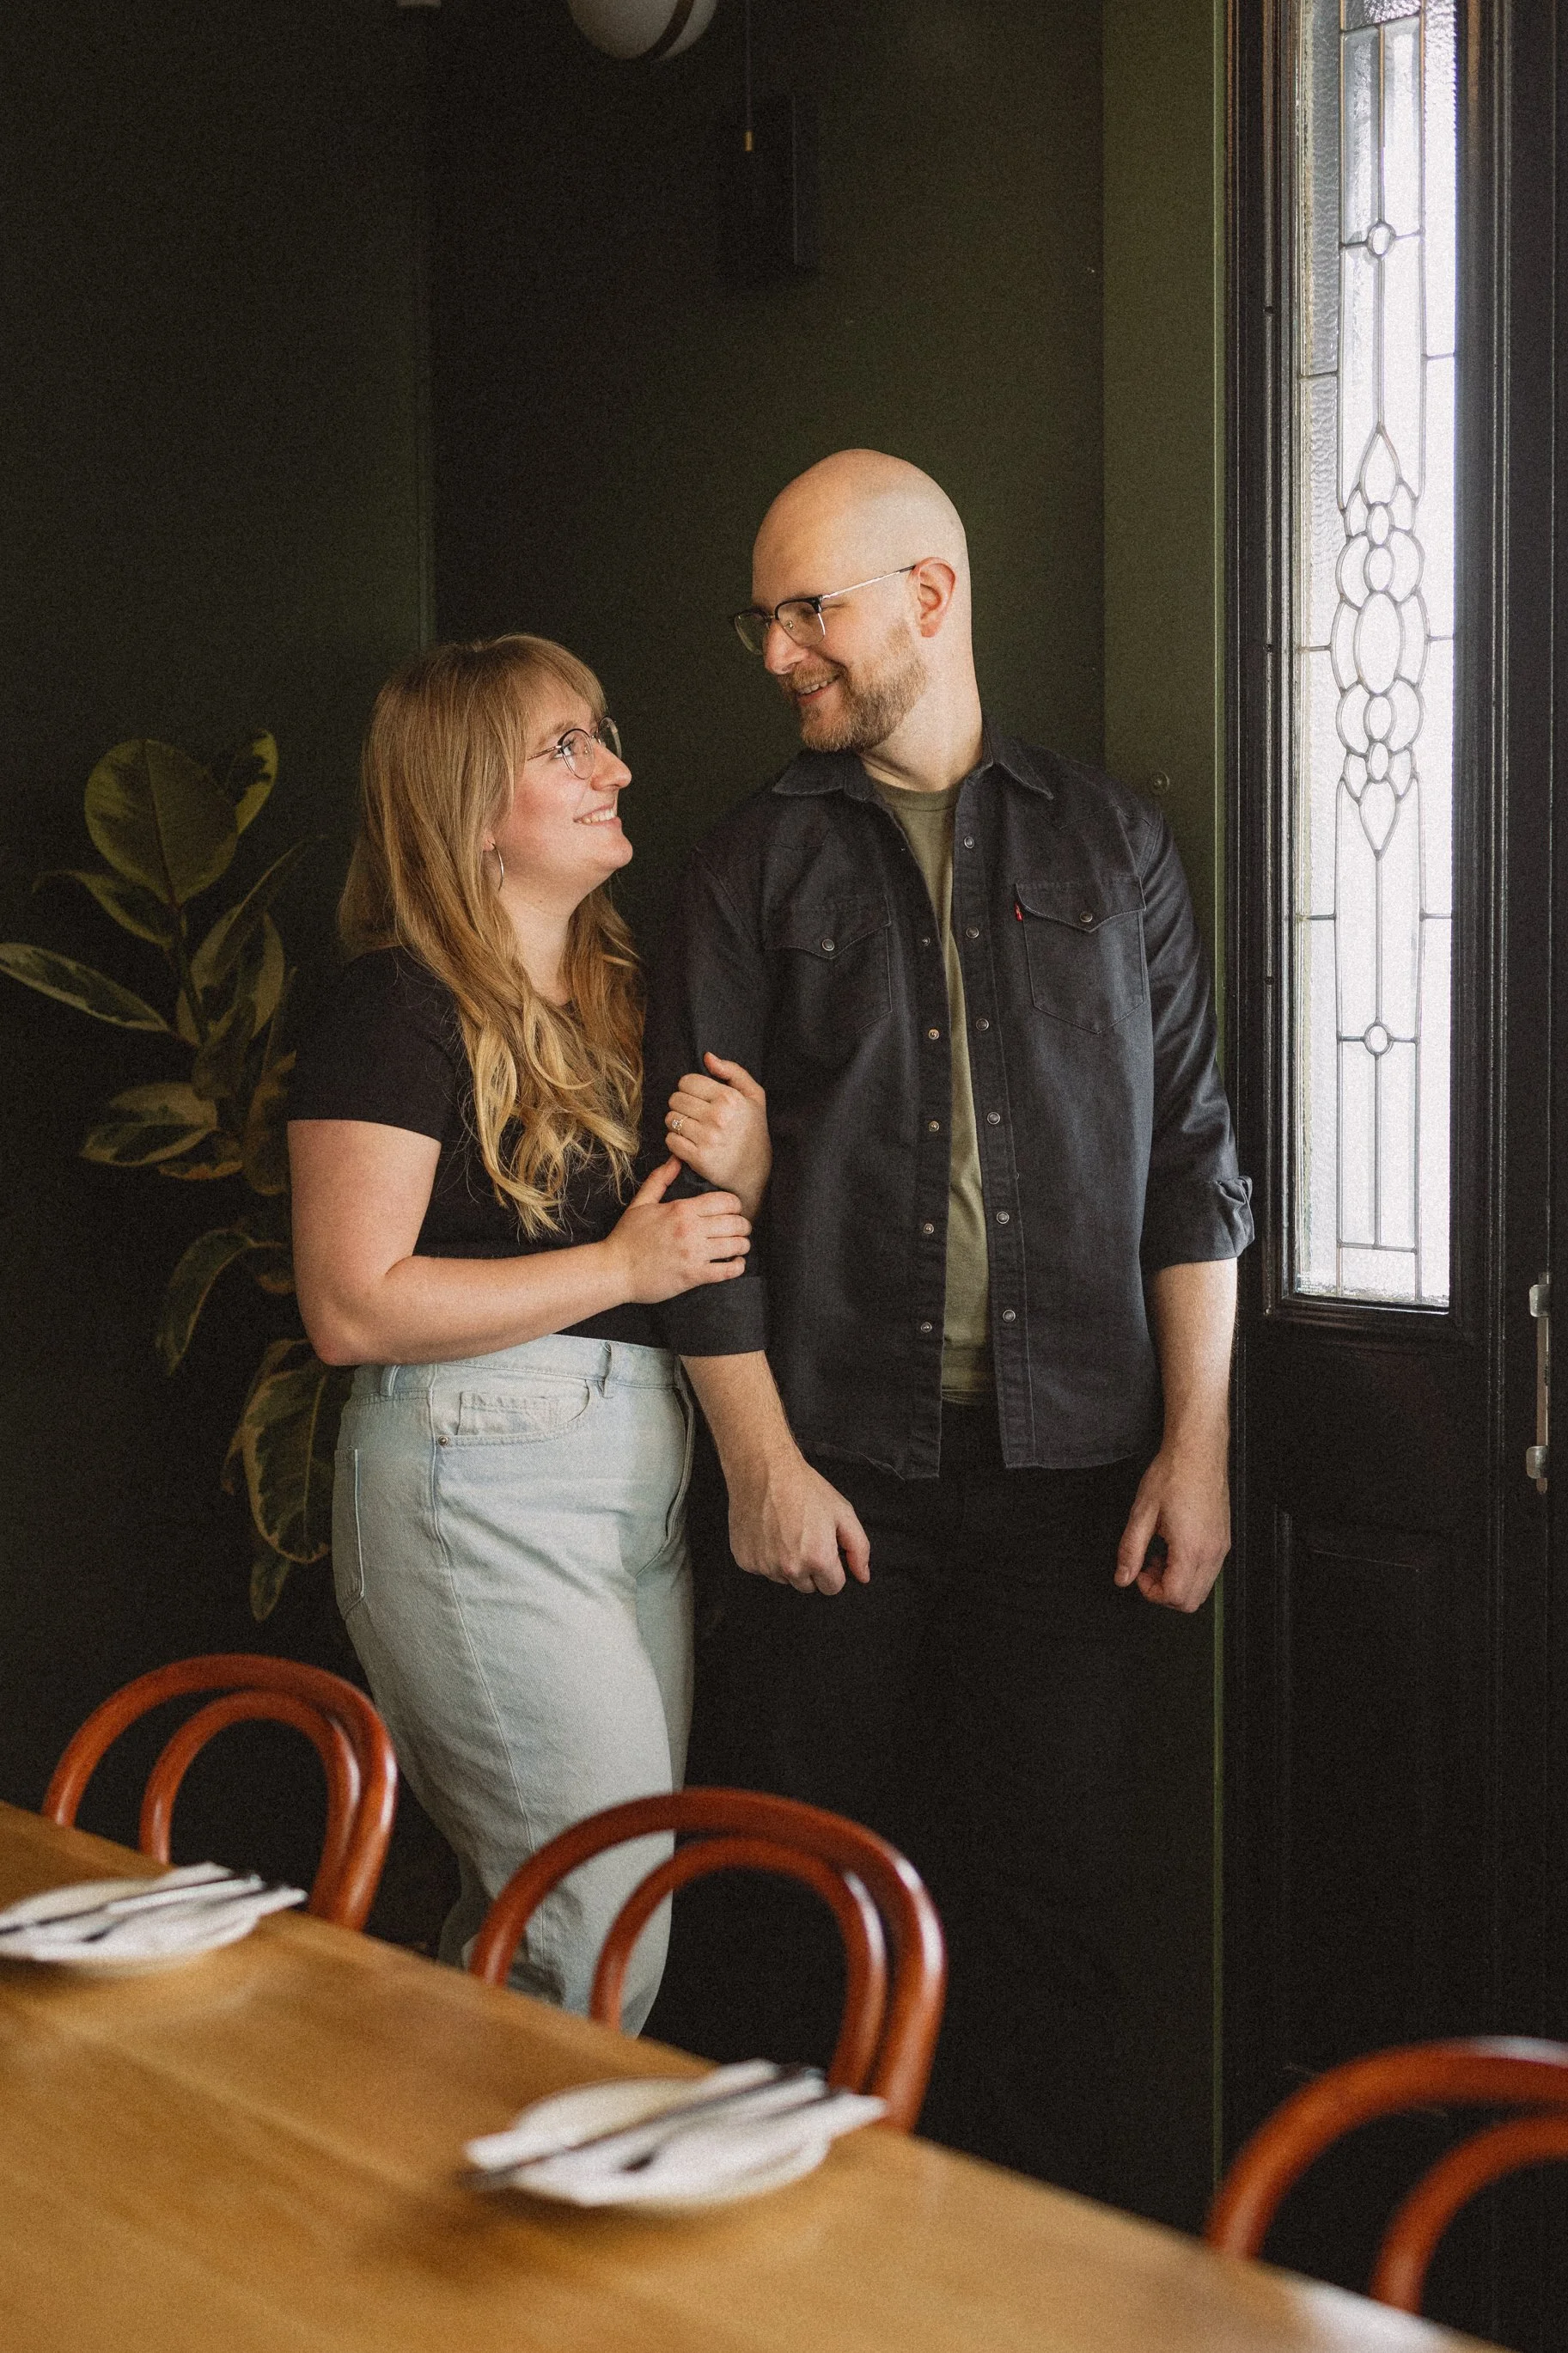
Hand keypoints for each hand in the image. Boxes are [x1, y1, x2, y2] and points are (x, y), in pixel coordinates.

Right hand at [606, 1159, 750, 1302]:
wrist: (614, 1269)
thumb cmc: (627, 1237)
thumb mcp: (641, 1203)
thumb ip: (660, 1179)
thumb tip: (676, 1159)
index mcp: (682, 1209)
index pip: (725, 1201)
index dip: (735, 1205)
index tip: (733, 1210)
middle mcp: (691, 1229)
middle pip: (735, 1222)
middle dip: (743, 1225)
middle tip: (741, 1229)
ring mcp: (693, 1253)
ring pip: (735, 1245)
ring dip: (743, 1245)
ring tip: (740, 1246)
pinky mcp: (693, 1275)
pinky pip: (727, 1271)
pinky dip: (737, 1267)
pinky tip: (736, 1263)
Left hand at [666, 1054, 770, 1219]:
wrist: (755, 1172)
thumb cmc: (753, 1131)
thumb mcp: (754, 1096)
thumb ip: (732, 1071)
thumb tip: (707, 1056)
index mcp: (729, 1097)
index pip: (687, 1081)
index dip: (689, 1089)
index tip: (698, 1099)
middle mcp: (718, 1116)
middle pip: (675, 1099)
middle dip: (681, 1105)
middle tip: (694, 1115)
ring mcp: (707, 1138)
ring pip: (670, 1119)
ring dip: (676, 1123)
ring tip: (691, 1129)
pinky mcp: (698, 1157)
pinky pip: (670, 1140)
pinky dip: (675, 1141)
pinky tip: (688, 1142)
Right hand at [727, 1444, 870, 1595]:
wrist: (764, 1470)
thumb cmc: (805, 1489)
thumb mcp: (843, 1512)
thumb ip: (859, 1548)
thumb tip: (863, 1577)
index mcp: (818, 1559)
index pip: (832, 1588)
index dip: (833, 1570)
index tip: (826, 1551)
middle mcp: (790, 1569)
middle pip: (808, 1587)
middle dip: (811, 1569)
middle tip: (806, 1538)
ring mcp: (764, 1566)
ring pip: (784, 1579)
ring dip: (787, 1564)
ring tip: (785, 1532)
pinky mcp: (745, 1560)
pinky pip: (762, 1569)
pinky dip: (766, 1556)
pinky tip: (768, 1532)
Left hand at [1114, 1433, 1230, 1611]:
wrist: (1198, 1451)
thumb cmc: (1173, 1475)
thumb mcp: (1142, 1513)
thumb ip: (1130, 1550)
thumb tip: (1122, 1577)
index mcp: (1191, 1548)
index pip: (1175, 1596)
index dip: (1151, 1592)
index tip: (1139, 1572)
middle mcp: (1212, 1552)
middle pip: (1191, 1601)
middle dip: (1164, 1592)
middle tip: (1147, 1567)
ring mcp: (1221, 1548)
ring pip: (1202, 1590)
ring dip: (1177, 1582)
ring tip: (1160, 1555)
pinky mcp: (1223, 1541)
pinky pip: (1209, 1572)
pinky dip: (1189, 1571)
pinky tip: (1174, 1548)